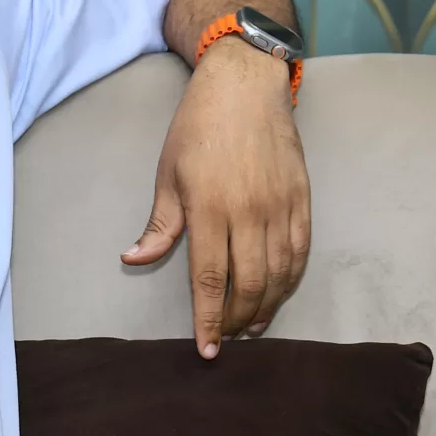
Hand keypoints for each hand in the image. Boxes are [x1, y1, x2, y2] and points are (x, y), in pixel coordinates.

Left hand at [122, 38, 312, 356]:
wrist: (246, 85)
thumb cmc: (199, 127)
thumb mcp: (168, 174)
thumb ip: (159, 225)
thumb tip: (134, 259)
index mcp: (210, 208)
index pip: (210, 279)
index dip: (208, 320)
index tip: (206, 350)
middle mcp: (249, 213)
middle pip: (249, 285)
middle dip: (236, 320)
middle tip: (227, 337)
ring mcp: (280, 207)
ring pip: (279, 275)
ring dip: (266, 307)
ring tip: (251, 325)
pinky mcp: (301, 200)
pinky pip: (301, 252)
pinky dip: (291, 280)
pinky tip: (278, 293)